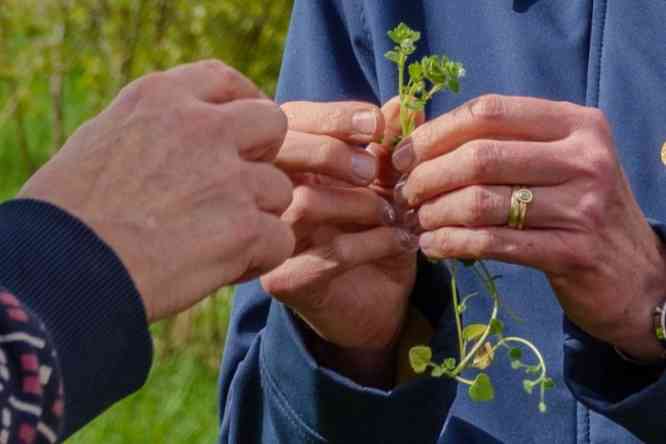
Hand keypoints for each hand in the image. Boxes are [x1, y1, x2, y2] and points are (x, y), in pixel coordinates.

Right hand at [18, 60, 294, 321]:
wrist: (61, 269)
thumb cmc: (69, 215)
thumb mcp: (103, 141)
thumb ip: (156, 129)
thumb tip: (187, 136)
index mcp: (160, 98)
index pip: (224, 80)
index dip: (244, 103)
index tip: (245, 131)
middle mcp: (201, 127)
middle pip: (272, 124)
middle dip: (264, 156)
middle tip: (238, 188)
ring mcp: (227, 176)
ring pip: (279, 190)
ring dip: (257, 216)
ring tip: (216, 241)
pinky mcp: (243, 227)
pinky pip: (280, 238)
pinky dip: (260, 257)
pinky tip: (225, 268)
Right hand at [261, 99, 419, 386]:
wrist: (377, 304)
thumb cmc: (376, 233)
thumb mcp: (388, 186)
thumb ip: (389, 147)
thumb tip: (404, 104)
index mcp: (288, 163)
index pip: (291, 121)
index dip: (333, 116)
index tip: (376, 124)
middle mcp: (269, 197)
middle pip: (285, 154)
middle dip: (339, 155)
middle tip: (379, 172)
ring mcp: (272, 240)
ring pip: (305, 203)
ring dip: (363, 204)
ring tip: (398, 214)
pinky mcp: (285, 280)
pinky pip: (328, 253)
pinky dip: (373, 243)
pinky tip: (401, 242)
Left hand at [394, 94, 665, 360]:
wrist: (634, 272)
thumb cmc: (578, 207)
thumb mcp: (555, 162)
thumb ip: (503, 143)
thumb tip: (421, 135)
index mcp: (576, 123)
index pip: (489, 112)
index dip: (435, 132)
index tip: (403, 156)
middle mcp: (585, 157)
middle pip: (480, 156)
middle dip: (428, 176)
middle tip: (405, 194)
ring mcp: (583, 206)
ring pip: (482, 202)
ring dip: (435, 213)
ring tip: (417, 221)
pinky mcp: (574, 251)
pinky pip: (494, 243)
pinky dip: (453, 244)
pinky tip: (433, 247)